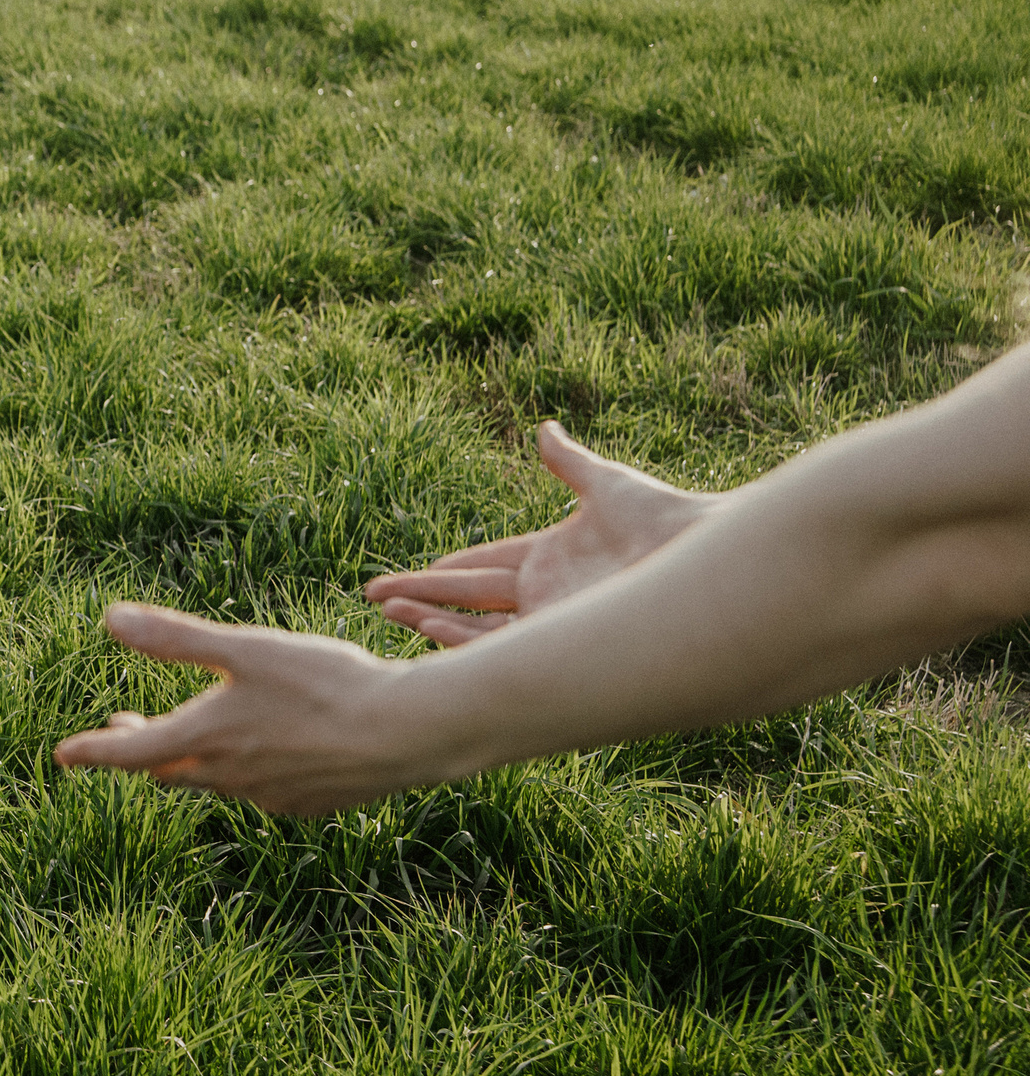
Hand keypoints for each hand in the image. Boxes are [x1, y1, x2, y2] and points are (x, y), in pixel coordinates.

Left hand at [53, 603, 453, 815]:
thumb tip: (110, 620)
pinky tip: (267, 751)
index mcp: (204, 738)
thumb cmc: (324, 683)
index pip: (128, 753)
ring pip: (215, 782)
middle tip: (124, 731)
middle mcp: (228, 778)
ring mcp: (268, 798)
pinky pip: (262, 791)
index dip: (92, 751)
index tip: (63, 754)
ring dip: (195, 760)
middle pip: (168, 770)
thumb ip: (175, 638)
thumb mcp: (243, 649)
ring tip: (195, 736)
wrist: (406, 733)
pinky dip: (248, 771)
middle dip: (142, 750)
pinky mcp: (307, 805)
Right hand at [364, 421, 717, 645]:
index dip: (446, 570)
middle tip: (374, 597)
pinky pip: (498, 646)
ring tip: (388, 613)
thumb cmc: (665, 518)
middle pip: (467, 596)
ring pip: (474, 625)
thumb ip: (569, 463)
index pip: (484, 566)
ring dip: (429, 618)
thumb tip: (545, 429)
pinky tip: (427, 628)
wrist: (702, 553)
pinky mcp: (559, 639)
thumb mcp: (607, 484)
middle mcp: (544, 593)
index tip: (411, 575)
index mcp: (549, 558)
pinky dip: (459, 640)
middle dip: (420, 596)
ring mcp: (550, 620)